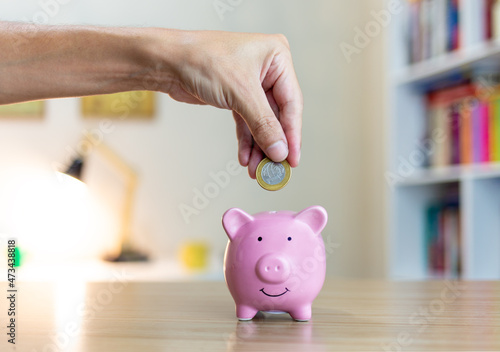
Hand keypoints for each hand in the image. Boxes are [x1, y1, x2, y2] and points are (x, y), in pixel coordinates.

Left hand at [156, 30, 302, 177]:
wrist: (167, 62)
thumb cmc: (202, 61)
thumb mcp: (240, 93)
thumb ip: (263, 124)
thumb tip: (280, 151)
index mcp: (277, 57)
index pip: (292, 103)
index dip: (292, 135)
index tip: (292, 160)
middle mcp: (268, 69)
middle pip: (277, 115)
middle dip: (272, 144)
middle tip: (273, 170)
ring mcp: (253, 84)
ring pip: (261, 122)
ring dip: (258, 147)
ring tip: (255, 170)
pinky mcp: (237, 96)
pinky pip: (247, 122)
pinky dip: (246, 140)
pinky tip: (244, 158)